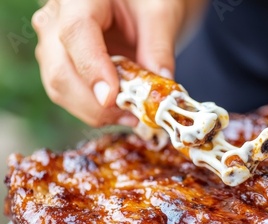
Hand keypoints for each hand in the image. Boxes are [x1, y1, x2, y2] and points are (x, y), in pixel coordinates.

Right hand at [32, 0, 185, 125]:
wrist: (138, 4)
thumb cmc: (146, 1)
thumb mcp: (160, 14)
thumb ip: (158, 48)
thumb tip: (157, 89)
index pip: (76, 32)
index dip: (92, 69)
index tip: (111, 98)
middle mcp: (56, 18)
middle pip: (60, 69)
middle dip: (95, 103)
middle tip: (132, 115)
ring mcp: (54, 44)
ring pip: (60, 87)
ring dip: (95, 111)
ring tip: (130, 115)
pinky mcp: (61, 65)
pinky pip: (69, 95)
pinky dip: (95, 111)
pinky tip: (120, 112)